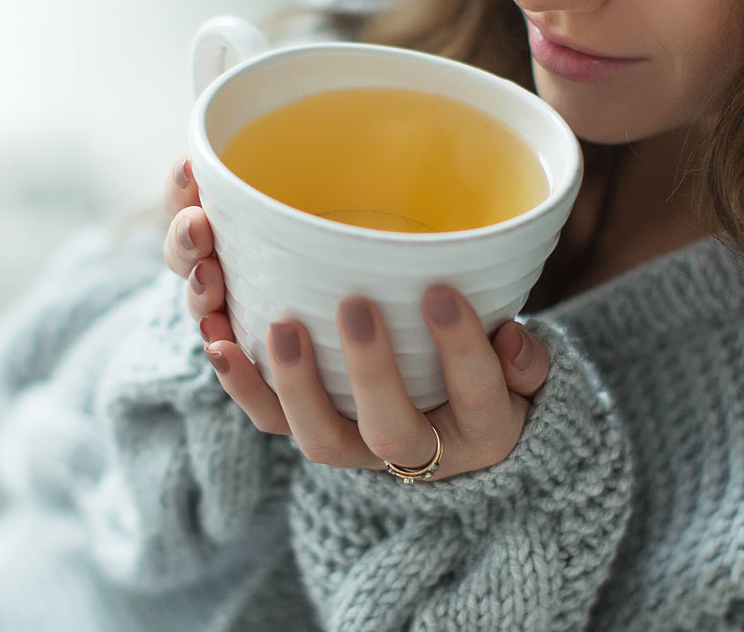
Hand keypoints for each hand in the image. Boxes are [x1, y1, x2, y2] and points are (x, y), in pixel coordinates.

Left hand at [160, 154, 550, 480]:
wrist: (453, 433)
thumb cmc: (492, 382)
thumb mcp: (525, 375)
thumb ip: (526, 360)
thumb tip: (511, 338)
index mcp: (480, 429)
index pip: (476, 394)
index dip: (461, 350)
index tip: (443, 294)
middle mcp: (414, 449)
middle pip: (390, 431)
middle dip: (371, 372)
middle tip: (356, 307)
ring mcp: (356, 444)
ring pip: (320, 437)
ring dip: (295, 384)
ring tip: (279, 328)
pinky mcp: (309, 427)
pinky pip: (270, 420)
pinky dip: (241, 385)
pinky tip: (217, 342)